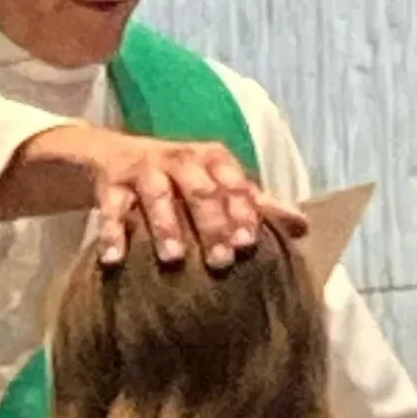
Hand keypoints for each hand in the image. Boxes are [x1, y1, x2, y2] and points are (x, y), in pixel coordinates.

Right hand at [0, 123, 308, 270]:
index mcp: (213, 160)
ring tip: (173, 258)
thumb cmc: (179, 180)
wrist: (112, 156)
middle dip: (211, 224)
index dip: (243, 212)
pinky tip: (114, 259)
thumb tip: (304, 226)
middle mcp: (180, 159)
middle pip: (200, 189)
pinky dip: (112, 232)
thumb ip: (256, 206)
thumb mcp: (217, 185)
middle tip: (220, 261)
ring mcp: (144, 169)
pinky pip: (112, 207)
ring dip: (166, 226)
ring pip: (157, 195)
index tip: (250, 243)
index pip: (234, 184)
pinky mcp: (112, 182)